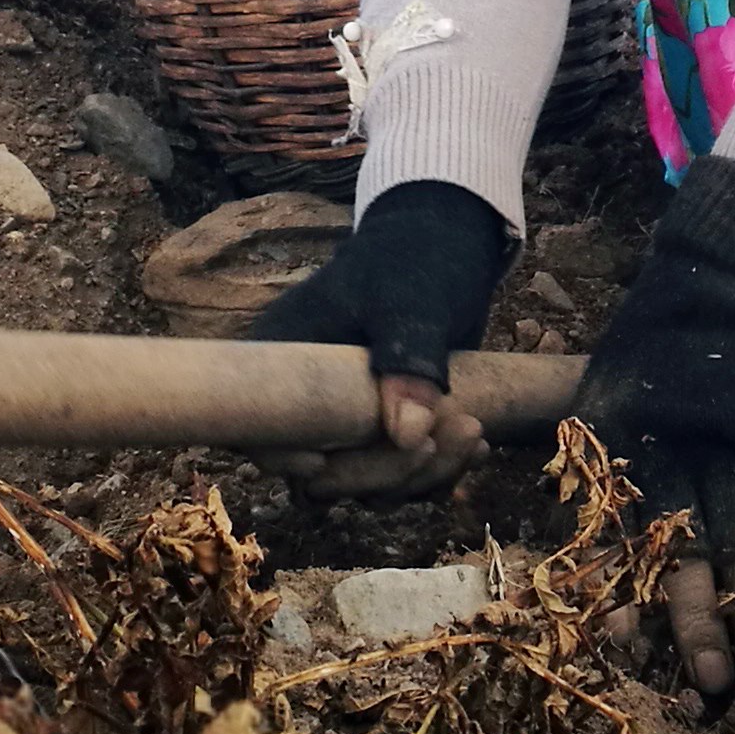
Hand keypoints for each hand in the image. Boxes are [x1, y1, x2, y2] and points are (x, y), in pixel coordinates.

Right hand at [243, 180, 511, 499]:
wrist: (446, 247)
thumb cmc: (412, 260)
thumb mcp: (409, 300)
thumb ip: (407, 358)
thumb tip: (406, 437)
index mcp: (286, 362)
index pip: (256, 429)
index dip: (278, 457)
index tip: (320, 460)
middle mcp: (307, 402)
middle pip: (320, 475)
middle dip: (380, 472)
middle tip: (437, 437)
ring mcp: (347, 424)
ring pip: (365, 486)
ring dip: (419, 477)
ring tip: (472, 432)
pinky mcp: (385, 433)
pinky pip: (400, 478)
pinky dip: (439, 473)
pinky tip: (478, 446)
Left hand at [574, 157, 734, 697]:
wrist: (726, 279)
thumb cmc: (654, 352)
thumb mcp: (606, 398)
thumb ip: (602, 471)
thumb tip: (587, 565)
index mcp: (620, 444)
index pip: (619, 530)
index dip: (623, 592)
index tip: (624, 649)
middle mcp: (675, 447)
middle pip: (686, 544)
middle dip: (698, 616)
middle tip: (709, 681)